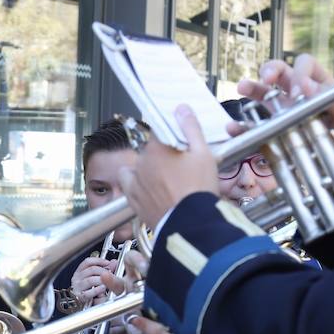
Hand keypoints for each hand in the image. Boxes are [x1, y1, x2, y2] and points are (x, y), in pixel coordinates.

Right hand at [70, 256, 115, 306]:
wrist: (89, 307)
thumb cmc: (94, 292)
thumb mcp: (99, 279)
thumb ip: (107, 270)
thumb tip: (114, 262)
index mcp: (80, 272)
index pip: (88, 262)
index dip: (99, 261)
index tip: (108, 263)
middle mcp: (76, 278)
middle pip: (91, 269)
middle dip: (104, 272)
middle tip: (110, 276)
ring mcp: (77, 287)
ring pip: (91, 280)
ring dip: (101, 282)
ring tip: (106, 285)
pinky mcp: (79, 297)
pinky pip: (89, 292)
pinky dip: (98, 291)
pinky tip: (102, 290)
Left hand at [119, 106, 218, 228]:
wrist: (191, 224)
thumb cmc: (199, 189)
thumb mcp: (203, 153)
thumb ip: (190, 128)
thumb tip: (182, 109)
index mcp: (157, 147)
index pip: (158, 132)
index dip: (169, 139)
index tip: (178, 147)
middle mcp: (141, 162)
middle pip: (148, 152)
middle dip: (161, 157)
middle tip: (179, 169)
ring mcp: (135, 181)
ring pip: (136, 168)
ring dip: (146, 170)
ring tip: (164, 181)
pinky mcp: (132, 199)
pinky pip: (129, 186)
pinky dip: (136, 186)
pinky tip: (151, 191)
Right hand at [236, 54, 333, 145]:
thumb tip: (309, 88)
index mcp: (319, 83)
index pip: (305, 65)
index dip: (300, 74)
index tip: (299, 92)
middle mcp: (298, 92)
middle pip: (280, 70)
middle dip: (270, 70)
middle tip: (266, 78)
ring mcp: (283, 109)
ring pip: (263, 92)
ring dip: (251, 87)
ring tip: (242, 88)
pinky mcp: (273, 130)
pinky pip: (254, 125)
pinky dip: (242, 126)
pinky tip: (234, 128)